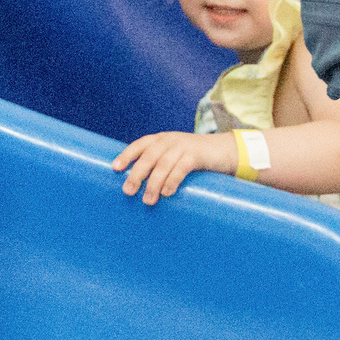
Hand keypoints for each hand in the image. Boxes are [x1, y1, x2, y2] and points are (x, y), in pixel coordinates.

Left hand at [112, 130, 233, 203]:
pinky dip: (172, 181)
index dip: (127, 155)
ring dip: (153, 183)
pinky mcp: (196, 154)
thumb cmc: (194, 158)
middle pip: (149, 156)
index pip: (140, 145)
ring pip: (163, 164)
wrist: (224, 151)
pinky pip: (180, 168)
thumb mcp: (174, 156)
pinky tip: (167, 193)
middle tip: (129, 191)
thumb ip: (159, 165)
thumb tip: (139, 186)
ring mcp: (183, 146)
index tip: (115, 168)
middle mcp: (170, 140)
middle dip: (137, 174)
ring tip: (148, 200)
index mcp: (161, 139)